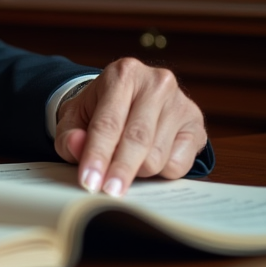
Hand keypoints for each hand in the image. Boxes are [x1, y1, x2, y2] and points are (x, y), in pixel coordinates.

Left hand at [54, 58, 206, 196]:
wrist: (129, 98)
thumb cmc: (99, 109)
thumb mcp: (74, 117)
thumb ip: (69, 135)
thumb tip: (77, 147)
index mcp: (121, 75)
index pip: (107, 123)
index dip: (97, 155)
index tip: (89, 181)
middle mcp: (156, 83)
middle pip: (137, 140)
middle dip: (120, 170)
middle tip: (108, 191)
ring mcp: (180, 102)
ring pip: (158, 156)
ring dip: (138, 171)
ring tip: (125, 164)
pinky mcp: (196, 123)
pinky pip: (179, 164)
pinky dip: (160, 172)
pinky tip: (149, 158)